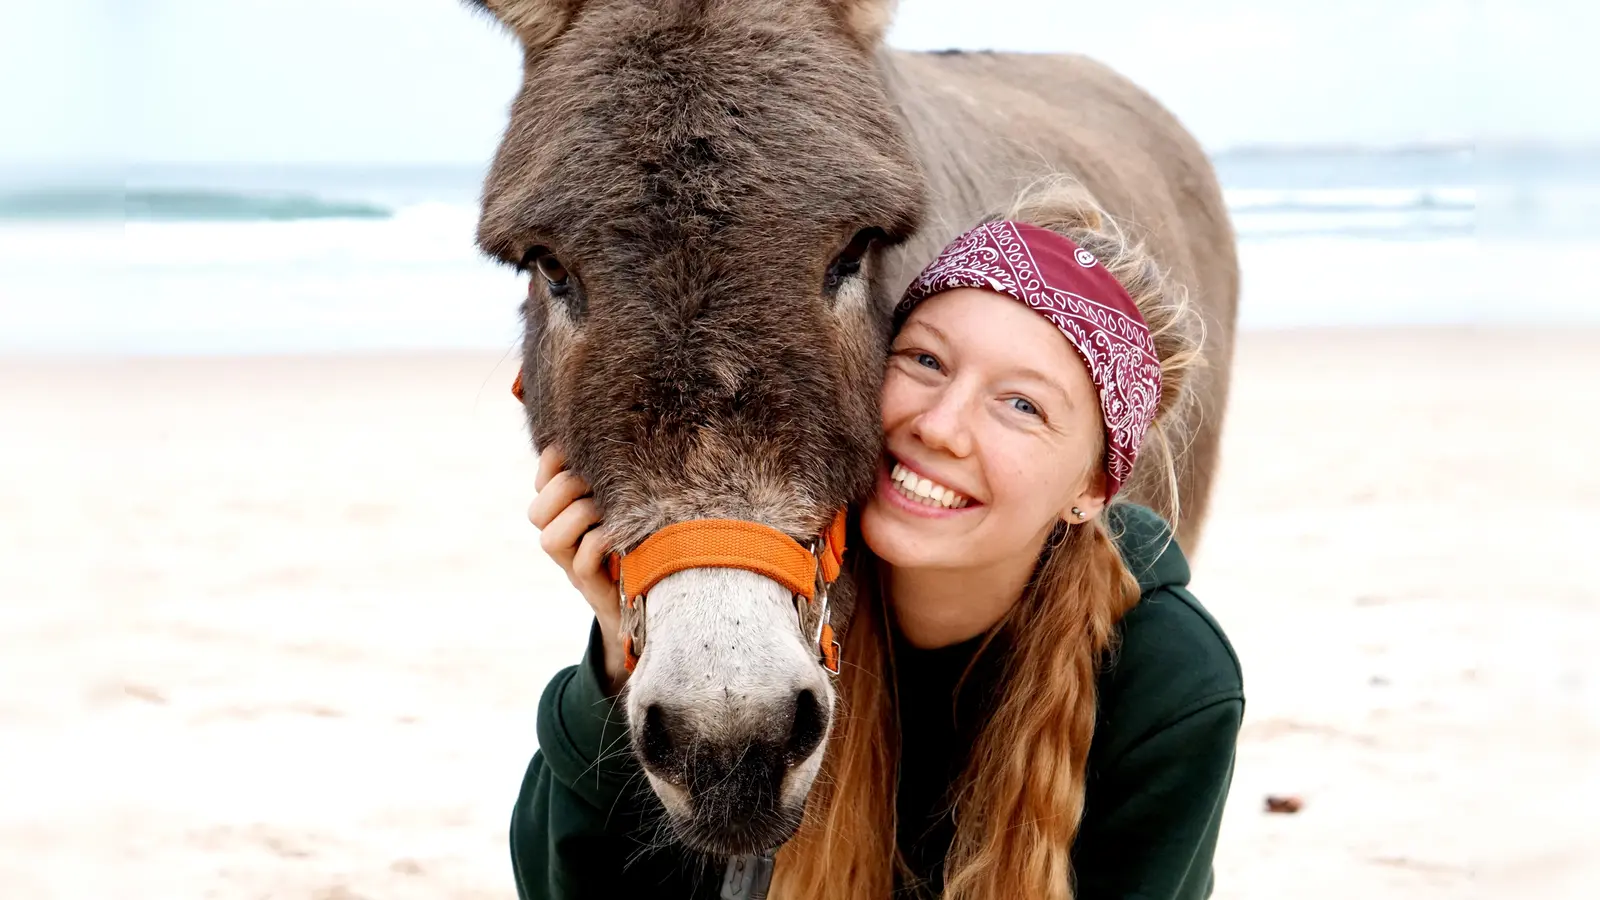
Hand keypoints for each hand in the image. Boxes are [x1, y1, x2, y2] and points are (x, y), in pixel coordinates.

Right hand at [528, 445, 628, 693]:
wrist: (653, 596)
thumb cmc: (642, 540)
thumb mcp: (627, 504)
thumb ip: (617, 478)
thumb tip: (623, 436)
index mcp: (565, 514)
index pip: (542, 482)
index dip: (553, 461)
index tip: (580, 448)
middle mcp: (562, 542)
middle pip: (538, 511)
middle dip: (566, 488)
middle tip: (599, 482)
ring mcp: (573, 566)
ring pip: (550, 538)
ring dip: (579, 515)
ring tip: (607, 509)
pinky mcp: (592, 588)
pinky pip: (581, 563)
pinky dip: (599, 542)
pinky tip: (620, 532)